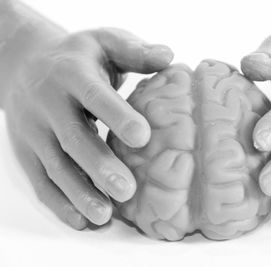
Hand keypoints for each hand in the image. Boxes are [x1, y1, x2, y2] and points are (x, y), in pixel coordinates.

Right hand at [3, 28, 172, 228]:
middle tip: (126, 189)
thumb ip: (134, 50)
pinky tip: (82, 219)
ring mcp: (34, 130)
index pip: (94, 96)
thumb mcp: (104, 42)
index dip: (117, 116)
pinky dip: (61, 202)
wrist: (25, 63)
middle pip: (72, 138)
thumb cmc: (78, 56)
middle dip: (99, 165)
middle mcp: (48, 103)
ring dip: (79, 192)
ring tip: (104, 214)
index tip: (143, 137)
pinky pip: (42, 180)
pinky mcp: (28, 152)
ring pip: (55, 166)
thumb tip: (168, 55)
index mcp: (72, 73)